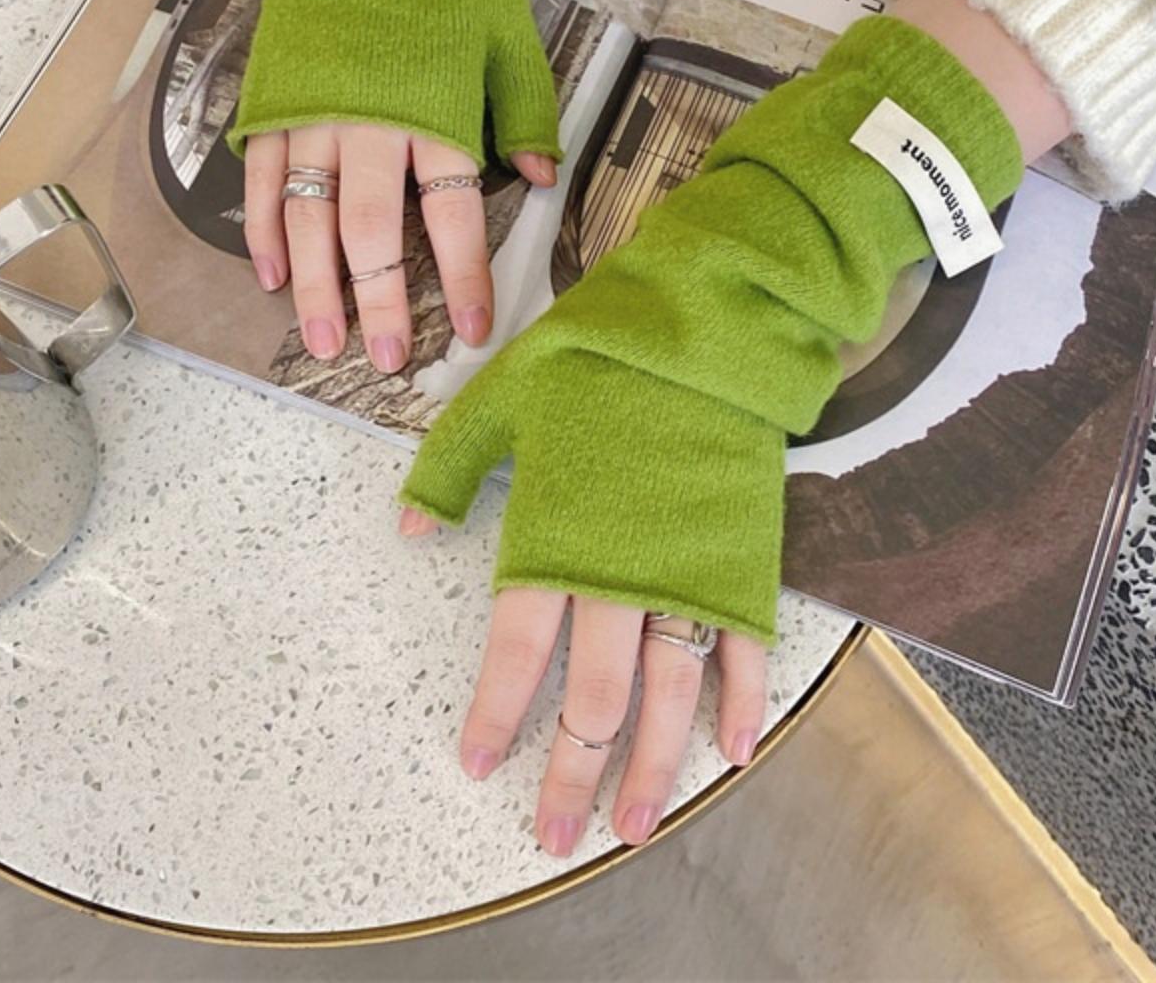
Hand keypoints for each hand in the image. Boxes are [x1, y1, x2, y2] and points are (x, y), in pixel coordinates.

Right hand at [243, 125, 555, 368]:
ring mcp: (313, 119)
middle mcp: (369, 126)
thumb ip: (526, 112)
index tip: (470, 330)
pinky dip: (262, 230)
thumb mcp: (508, 37)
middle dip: (378, 301)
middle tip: (383, 358)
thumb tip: (542, 180)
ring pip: (308, 218)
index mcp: (433, 113)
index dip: (463, 278)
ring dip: (313, 286)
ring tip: (321, 340)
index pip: (451, 215)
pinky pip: (264, 181)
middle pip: (371, 233)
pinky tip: (270, 275)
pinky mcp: (273, 106)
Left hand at [395, 17, 1026, 850]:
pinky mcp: (742, 555)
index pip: (518, 655)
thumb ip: (451, 466)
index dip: (499, 718)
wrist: (706, 319)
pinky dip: (742, 703)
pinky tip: (732, 751)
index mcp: (556, 535)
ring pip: (671, 695)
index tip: (481, 766)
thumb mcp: (501, 394)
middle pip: (598, 701)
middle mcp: (622, 570)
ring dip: (654, 769)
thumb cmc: (600, 351)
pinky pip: (745, 647)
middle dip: (573, 776)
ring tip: (638, 827)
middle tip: (555, 837)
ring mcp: (689, 568)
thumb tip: (410, 529)